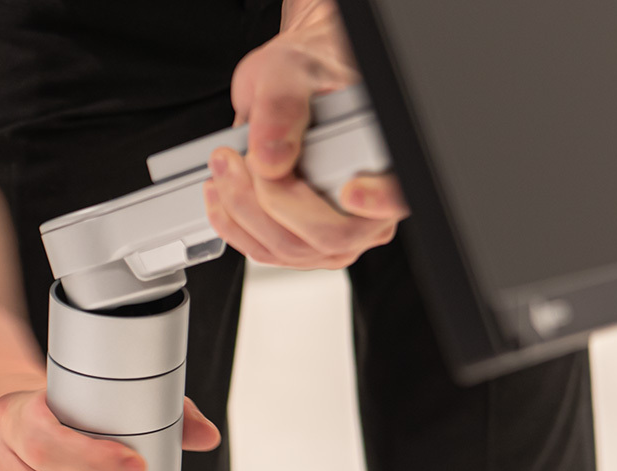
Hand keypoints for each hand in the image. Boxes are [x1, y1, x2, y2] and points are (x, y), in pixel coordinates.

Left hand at [204, 0, 408, 269]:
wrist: (287, 90)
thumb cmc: (305, 79)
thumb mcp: (289, 73)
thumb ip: (281, 107)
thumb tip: (270, 156)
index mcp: (383, 161)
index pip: (396, 196)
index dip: (378, 201)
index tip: (350, 191)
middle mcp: (365, 208)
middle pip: (328, 235)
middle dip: (270, 202)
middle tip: (236, 159)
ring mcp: (332, 231)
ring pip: (289, 248)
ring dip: (242, 212)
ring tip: (222, 165)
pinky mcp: (299, 241)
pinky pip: (265, 251)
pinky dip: (234, 224)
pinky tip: (220, 192)